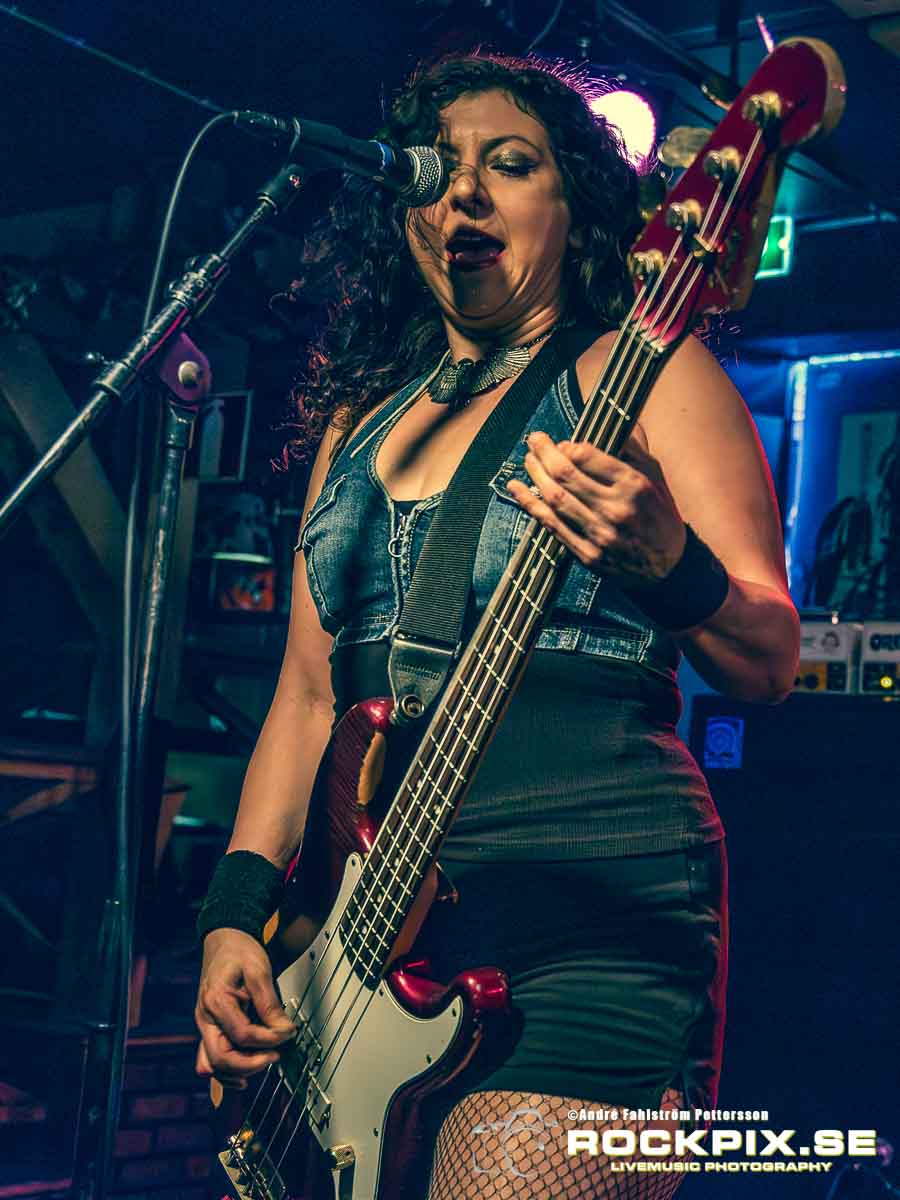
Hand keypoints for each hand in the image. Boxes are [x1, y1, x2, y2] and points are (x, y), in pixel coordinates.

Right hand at [194, 928, 295, 1089]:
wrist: (225, 941)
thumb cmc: (239, 952)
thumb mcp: (259, 970)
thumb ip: (270, 1003)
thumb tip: (283, 1030)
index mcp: (216, 1001)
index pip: (242, 1035)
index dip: (268, 1039)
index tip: (288, 1032)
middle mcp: (205, 1018)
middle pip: (221, 1058)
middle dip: (250, 1064)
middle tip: (275, 1056)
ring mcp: (206, 1026)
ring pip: (213, 1064)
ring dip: (239, 1071)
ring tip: (264, 1063)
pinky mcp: (211, 1029)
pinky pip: (211, 1060)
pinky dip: (226, 1073)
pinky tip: (243, 1077)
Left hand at [507, 429, 686, 583]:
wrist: (668, 570)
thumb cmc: (661, 518)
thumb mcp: (657, 479)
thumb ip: (633, 451)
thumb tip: (611, 425)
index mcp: (634, 486)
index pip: (589, 457)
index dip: (568, 446)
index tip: (561, 442)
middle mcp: (616, 509)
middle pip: (566, 474)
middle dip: (544, 452)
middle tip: (534, 439)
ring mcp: (599, 533)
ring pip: (555, 497)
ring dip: (535, 474)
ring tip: (528, 459)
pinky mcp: (587, 553)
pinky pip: (551, 524)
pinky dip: (530, 504)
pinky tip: (516, 488)